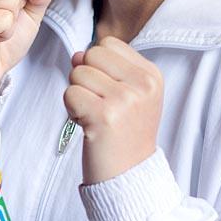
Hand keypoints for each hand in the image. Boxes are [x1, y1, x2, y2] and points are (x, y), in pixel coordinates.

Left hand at [64, 36, 163, 183]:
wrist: (130, 176)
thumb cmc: (125, 134)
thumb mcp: (129, 95)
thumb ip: (106, 68)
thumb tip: (77, 54)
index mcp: (151, 75)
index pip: (108, 43)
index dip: (99, 65)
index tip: (110, 92)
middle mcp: (142, 84)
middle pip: (91, 54)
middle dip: (86, 78)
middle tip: (100, 106)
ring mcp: (125, 99)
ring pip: (77, 73)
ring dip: (78, 95)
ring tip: (95, 116)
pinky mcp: (104, 116)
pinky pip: (69, 93)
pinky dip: (71, 110)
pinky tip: (88, 125)